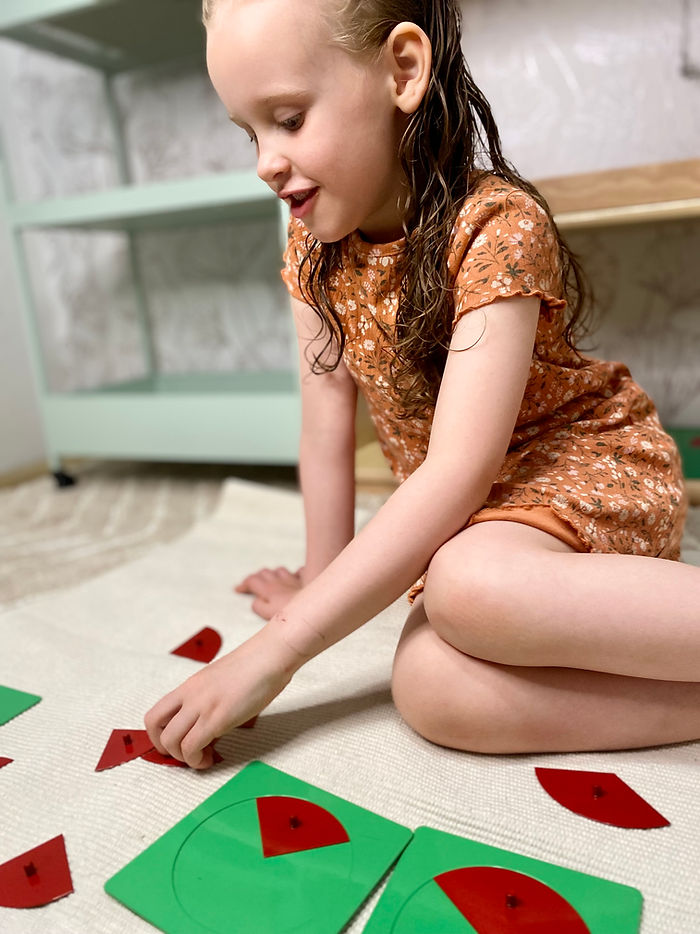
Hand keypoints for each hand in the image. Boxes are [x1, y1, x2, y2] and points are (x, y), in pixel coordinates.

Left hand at [144, 625, 301, 768]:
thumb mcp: (221, 682)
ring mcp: (202, 706)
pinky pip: (192, 747)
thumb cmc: (255, 666)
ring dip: (183, 757)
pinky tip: (211, 757)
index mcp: (190, 686)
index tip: (176, 744)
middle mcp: (190, 695)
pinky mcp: (217, 718)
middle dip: (166, 749)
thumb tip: (209, 724)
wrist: (270, 655)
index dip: (158, 735)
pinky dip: (197, 760)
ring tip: (202, 757)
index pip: (155, 713)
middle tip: (185, 754)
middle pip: (155, 728)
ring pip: (170, 741)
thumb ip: (209, 700)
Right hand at [235, 566, 304, 619]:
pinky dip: (295, 575)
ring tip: (271, 581)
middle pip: (264, 573)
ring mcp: (293, 579)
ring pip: (280, 570)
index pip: (252, 581)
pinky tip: (295, 579)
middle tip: (252, 585)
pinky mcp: (306, 581)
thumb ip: (258, 606)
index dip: (243, 584)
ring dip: (273, 574)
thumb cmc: (292, 615)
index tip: (238, 590)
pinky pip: (299, 572)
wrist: (316, 608)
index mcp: (269, 589)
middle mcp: (280, 581)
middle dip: (256, 577)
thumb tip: (255, 600)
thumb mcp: (268, 614)